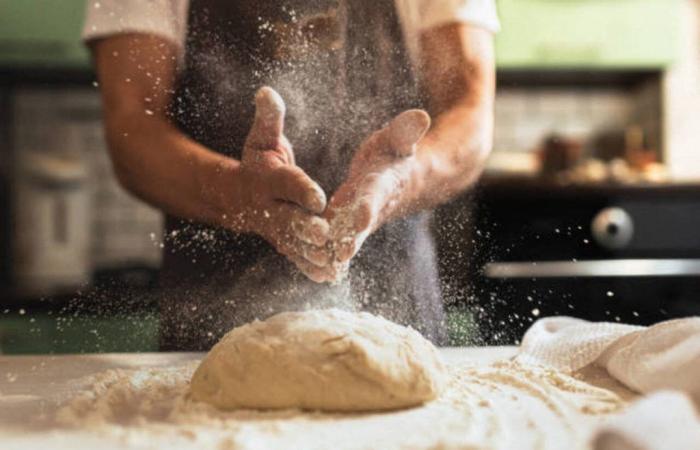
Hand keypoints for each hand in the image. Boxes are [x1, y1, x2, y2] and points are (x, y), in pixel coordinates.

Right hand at [225, 87, 331, 279]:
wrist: (237, 197)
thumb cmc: (258, 162)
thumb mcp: (262, 138)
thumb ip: (269, 118)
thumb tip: (266, 91)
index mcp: (269, 179)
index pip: (286, 184)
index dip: (301, 189)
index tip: (318, 196)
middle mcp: (270, 207)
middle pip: (288, 218)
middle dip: (305, 227)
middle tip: (325, 233)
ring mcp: (275, 229)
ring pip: (294, 243)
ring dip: (311, 253)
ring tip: (331, 261)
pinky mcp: (282, 243)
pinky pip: (295, 257)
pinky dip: (309, 267)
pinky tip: (328, 276)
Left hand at [319, 109, 431, 280]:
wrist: (405, 179)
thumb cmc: (395, 152)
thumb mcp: (399, 138)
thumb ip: (406, 130)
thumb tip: (422, 115)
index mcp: (383, 183)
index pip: (376, 194)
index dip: (369, 205)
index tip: (361, 217)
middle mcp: (373, 206)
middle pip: (361, 225)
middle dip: (352, 239)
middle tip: (340, 255)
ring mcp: (361, 219)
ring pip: (348, 238)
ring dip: (337, 252)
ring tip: (322, 268)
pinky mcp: (349, 226)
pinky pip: (339, 242)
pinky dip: (330, 256)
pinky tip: (316, 272)